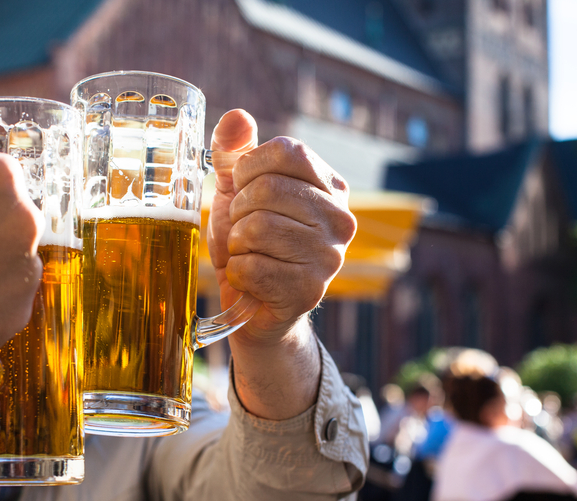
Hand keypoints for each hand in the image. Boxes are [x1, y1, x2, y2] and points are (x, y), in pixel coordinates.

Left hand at [207, 111, 355, 418]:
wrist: (253, 308)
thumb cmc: (250, 243)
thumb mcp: (238, 192)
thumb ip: (235, 154)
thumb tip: (237, 116)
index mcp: (330, 187)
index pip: (289, 151)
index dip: (251, 166)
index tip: (243, 187)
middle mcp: (341, 220)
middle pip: (269, 189)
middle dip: (239, 211)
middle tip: (244, 230)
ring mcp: (329, 257)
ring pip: (258, 228)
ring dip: (237, 244)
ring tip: (248, 254)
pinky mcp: (309, 291)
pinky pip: (252, 266)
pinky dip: (237, 272)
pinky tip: (250, 278)